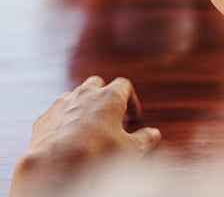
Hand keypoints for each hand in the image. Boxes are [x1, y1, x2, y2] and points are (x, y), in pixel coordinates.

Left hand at [10, 76, 160, 196]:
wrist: (56, 164)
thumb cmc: (96, 154)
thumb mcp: (129, 149)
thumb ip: (145, 139)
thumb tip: (154, 134)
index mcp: (110, 96)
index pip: (125, 85)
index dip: (131, 99)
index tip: (132, 116)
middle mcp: (85, 93)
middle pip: (98, 84)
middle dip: (104, 95)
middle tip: (109, 114)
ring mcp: (63, 102)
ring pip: (75, 95)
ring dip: (82, 106)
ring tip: (87, 126)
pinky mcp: (45, 116)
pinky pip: (56, 112)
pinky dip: (62, 120)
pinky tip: (65, 136)